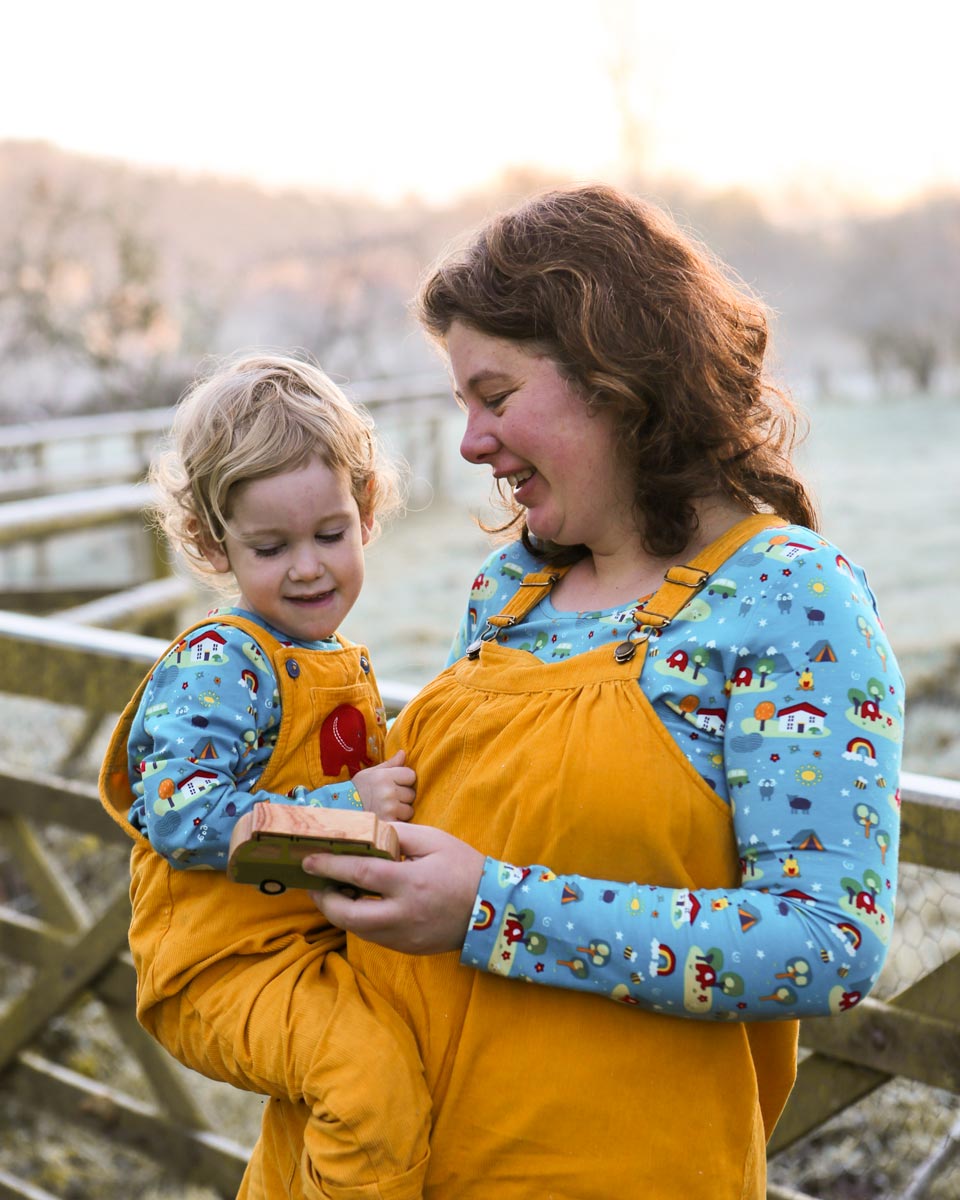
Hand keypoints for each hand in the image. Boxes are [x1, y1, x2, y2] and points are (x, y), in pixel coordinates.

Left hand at [303, 823, 485, 954]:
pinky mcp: (406, 947)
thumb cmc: (464, 868)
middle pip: (347, 914)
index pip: (359, 874)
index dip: (330, 867)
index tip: (308, 859)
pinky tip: (359, 903)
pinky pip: (372, 935)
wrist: (493, 910)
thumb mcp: (434, 840)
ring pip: (356, 929)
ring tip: (334, 890)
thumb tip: (366, 833)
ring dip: (339, 910)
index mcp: (410, 883)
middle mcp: (402, 915)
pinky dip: (359, 919)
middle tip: (314, 882)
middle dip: (324, 899)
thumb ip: (398, 834)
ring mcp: (403, 936)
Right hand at [352, 750, 415, 821]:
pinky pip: (403, 821)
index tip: (396, 782)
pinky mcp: (388, 822)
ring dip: (401, 810)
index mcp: (384, 776)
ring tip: (388, 808)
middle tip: (389, 797)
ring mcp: (389, 808)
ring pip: (409, 810)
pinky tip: (387, 816)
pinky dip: (397, 820)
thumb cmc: (359, 788)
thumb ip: (390, 764)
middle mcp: (388, 792)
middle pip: (411, 793)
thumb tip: (403, 753)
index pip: (411, 775)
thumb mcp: (372, 772)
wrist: (344, 808)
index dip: (405, 779)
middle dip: (403, 796)